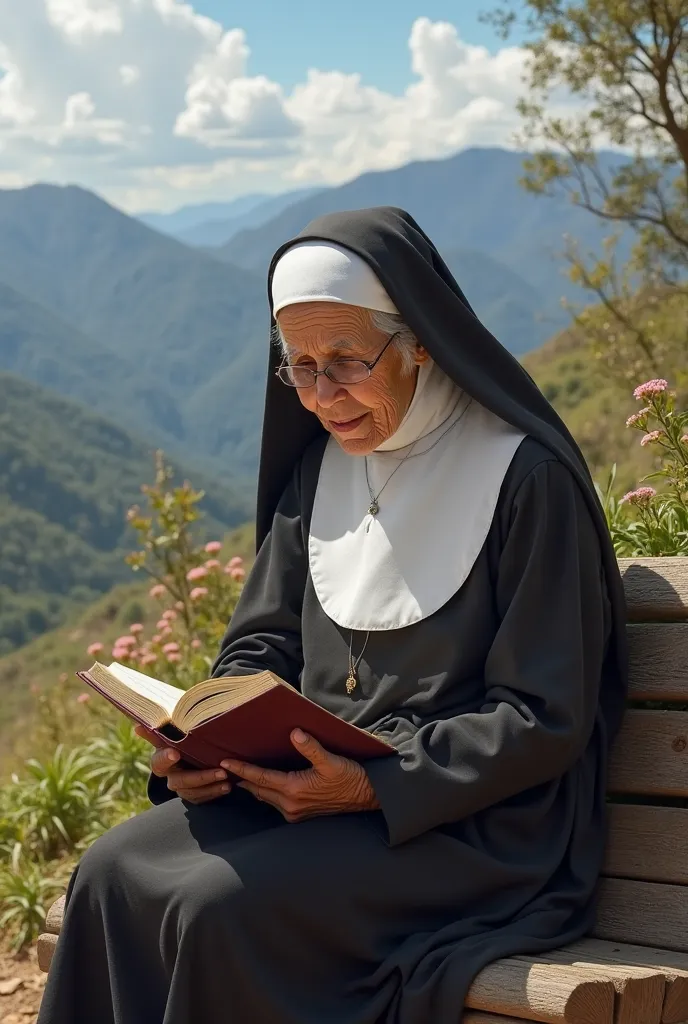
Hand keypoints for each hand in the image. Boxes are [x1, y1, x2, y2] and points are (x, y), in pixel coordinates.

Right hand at [135, 725, 230, 803]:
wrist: (190, 755)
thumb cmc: (181, 741)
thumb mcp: (173, 734)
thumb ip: (159, 730)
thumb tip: (137, 726)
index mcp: (161, 761)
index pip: (158, 762)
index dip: (165, 758)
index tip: (175, 753)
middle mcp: (169, 776)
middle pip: (180, 782)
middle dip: (201, 777)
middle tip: (220, 771)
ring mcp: (180, 788)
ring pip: (192, 793)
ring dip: (211, 787)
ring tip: (227, 781)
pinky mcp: (192, 795)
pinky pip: (200, 799)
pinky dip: (214, 794)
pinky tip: (227, 787)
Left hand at [221, 728, 379, 822]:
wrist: (366, 796)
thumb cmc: (349, 776)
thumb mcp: (331, 760)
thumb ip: (311, 748)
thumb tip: (295, 733)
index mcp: (294, 789)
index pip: (260, 778)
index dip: (241, 769)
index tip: (224, 762)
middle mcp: (291, 804)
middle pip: (258, 790)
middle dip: (241, 779)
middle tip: (225, 767)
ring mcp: (295, 812)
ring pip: (265, 798)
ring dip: (252, 787)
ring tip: (240, 775)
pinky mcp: (301, 815)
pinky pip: (275, 803)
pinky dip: (265, 793)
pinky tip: (263, 785)